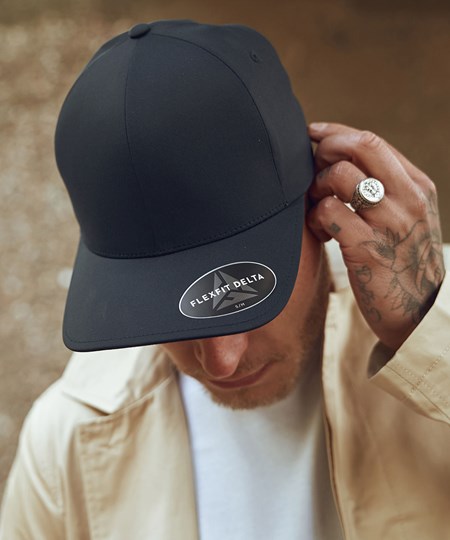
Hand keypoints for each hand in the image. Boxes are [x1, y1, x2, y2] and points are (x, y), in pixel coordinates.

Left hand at [306, 122, 444, 350]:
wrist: (417, 314)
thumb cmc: (403, 263)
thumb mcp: (407, 219)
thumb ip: (384, 189)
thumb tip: (341, 159)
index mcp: (417, 186)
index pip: (372, 142)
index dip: (336, 133)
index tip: (314, 133)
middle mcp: (407, 199)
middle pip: (359, 147)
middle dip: (325, 148)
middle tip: (311, 166)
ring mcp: (389, 223)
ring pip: (339, 176)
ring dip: (317, 186)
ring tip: (319, 205)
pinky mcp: (368, 248)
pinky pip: (329, 212)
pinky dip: (315, 217)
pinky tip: (321, 231)